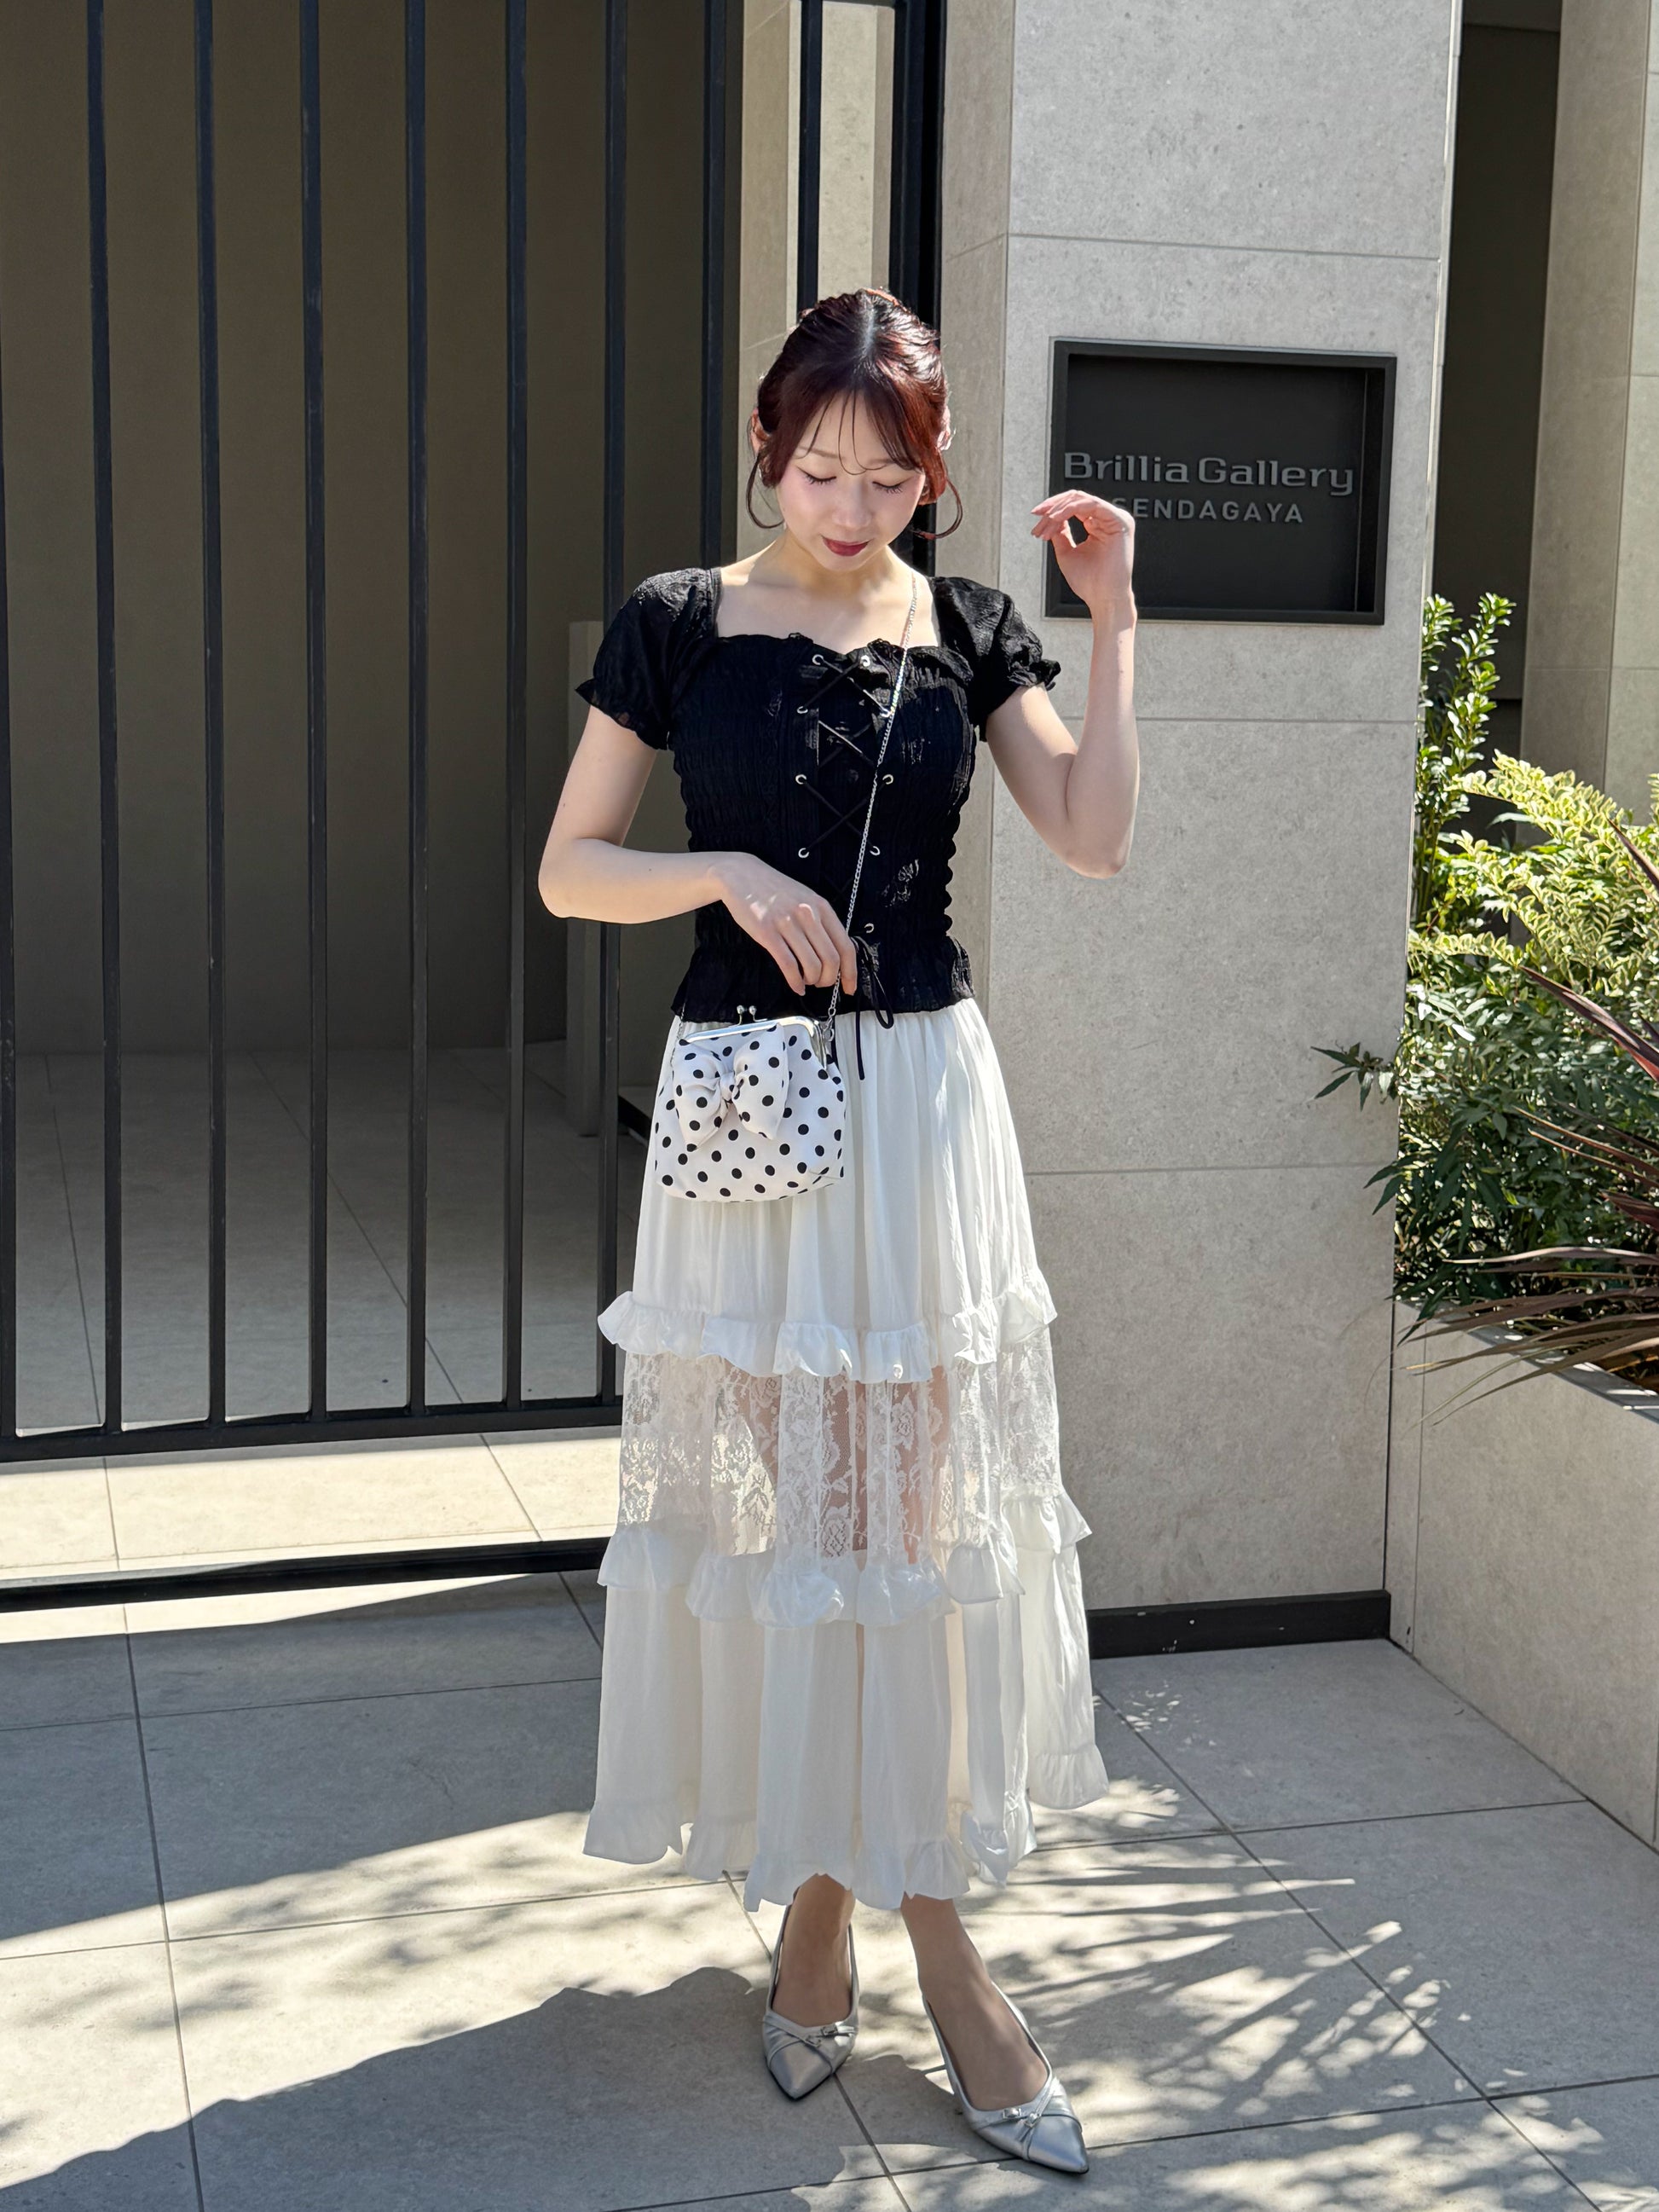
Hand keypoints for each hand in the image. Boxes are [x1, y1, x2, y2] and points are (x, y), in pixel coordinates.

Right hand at [711, 854, 858, 994]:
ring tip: (806, 981)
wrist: (743, 875)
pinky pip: (788, 965)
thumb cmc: (775, 890)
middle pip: (831, 960)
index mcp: (822, 907)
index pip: (846, 946)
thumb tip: (835, 954)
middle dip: (829, 980)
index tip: (849, 987)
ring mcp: (787, 923)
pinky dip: (795, 982)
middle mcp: (808, 915)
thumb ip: (821, 922)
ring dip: (812, 980)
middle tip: (821, 983)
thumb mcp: (806, 899)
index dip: (850, 972)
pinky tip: (796, 986)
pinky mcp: (767, 933)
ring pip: (812, 965)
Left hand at [1031, 492, 1134, 619]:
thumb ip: (1060, 533)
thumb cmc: (1088, 582)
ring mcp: (1116, 518)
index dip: (1053, 508)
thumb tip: (1050, 519)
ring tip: (1045, 522)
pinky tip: (1056, 518)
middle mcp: (1109, 519)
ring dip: (1059, 510)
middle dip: (1053, 506)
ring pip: (1081, 500)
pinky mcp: (1120, 521)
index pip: (1075, 506)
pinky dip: (1070, 509)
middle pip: (1077, 499)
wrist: (1103, 598)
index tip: (1035, 517)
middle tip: (1037, 517)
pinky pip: (1091, 505)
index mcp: (1099, 525)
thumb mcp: (1066, 552)